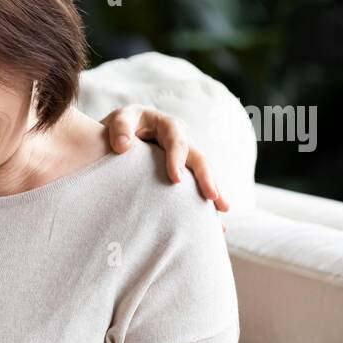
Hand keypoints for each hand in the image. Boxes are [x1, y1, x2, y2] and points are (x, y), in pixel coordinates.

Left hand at [101, 105, 229, 225]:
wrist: (121, 137)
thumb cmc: (121, 128)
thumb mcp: (119, 120)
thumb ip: (119, 128)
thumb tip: (123, 146)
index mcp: (169, 126)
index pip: (176, 141)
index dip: (177, 159)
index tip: (176, 180)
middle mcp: (183, 142)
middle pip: (198, 159)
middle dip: (206, 178)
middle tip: (212, 197)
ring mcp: (186, 158)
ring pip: (204, 175)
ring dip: (214, 191)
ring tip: (223, 209)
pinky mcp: (185, 173)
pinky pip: (197, 188)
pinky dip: (205, 204)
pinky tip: (215, 222)